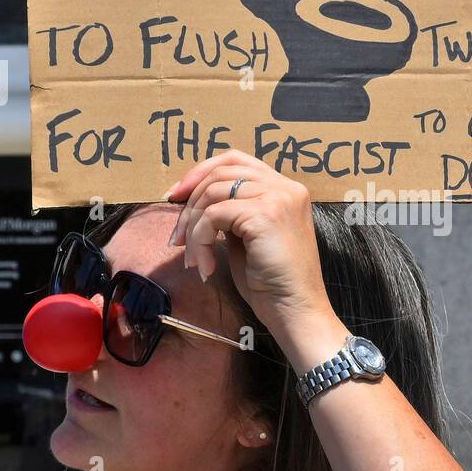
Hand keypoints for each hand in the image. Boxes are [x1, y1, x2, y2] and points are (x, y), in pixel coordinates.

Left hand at [165, 150, 334, 339]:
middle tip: (175, 236)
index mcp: (285, 189)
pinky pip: (214, 216)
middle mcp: (285, 187)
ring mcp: (278, 198)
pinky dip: (201, 241)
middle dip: (190, 200)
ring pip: (213, 193)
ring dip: (192, 228)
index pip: (236, 161)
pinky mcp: (265, 214)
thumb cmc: (272, 283)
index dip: (201, 172)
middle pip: (222, 170)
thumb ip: (233, 213)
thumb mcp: (249, 238)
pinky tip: (205, 266)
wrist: (296, 310)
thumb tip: (195, 202)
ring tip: (192, 258)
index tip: (177, 196)